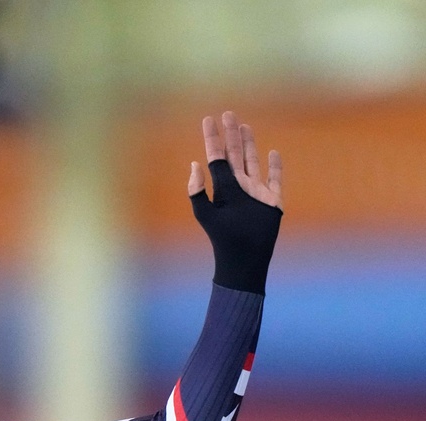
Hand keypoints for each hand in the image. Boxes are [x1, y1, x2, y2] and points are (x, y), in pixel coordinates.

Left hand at [187, 112, 282, 293]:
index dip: (212, 138)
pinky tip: (273, 152)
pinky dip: (275, 166)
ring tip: (244, 126)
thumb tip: (195, 164)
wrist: (244, 257)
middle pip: (235, 154)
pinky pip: (275, 179)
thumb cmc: (222, 237)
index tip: (209, 120)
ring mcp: (257, 192)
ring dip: (249, 144)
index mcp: (223, 187)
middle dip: (231, 135)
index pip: (217, 157)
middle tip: (228, 114)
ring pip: (253, 161)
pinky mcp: (273, 201)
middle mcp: (239, 186)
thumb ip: (197, 190)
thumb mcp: (204, 212)